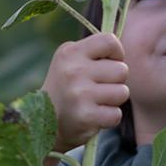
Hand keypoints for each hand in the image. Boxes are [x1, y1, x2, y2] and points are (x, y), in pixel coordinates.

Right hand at [43, 31, 127, 150]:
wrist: (42, 124)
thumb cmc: (66, 89)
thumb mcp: (71, 62)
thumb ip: (94, 53)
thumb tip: (120, 49)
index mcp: (70, 52)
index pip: (109, 41)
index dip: (117, 53)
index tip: (107, 64)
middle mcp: (73, 70)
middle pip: (122, 70)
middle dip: (116, 81)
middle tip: (97, 89)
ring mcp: (79, 93)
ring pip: (122, 92)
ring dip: (113, 100)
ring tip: (94, 102)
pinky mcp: (85, 115)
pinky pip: (116, 114)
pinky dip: (109, 118)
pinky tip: (93, 117)